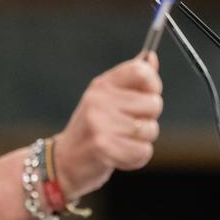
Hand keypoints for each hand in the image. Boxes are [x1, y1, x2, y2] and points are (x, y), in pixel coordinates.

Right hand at [54, 54, 162, 199]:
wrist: (65, 162)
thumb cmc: (93, 128)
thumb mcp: (107, 99)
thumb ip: (131, 81)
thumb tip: (151, 58)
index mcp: (102, 85)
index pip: (141, 71)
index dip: (153, 84)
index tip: (147, 96)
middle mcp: (99, 100)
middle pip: (154, 103)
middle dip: (148, 119)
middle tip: (128, 126)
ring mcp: (100, 123)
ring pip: (151, 130)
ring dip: (142, 141)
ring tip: (121, 142)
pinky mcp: (103, 147)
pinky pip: (143, 152)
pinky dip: (135, 158)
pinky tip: (118, 156)